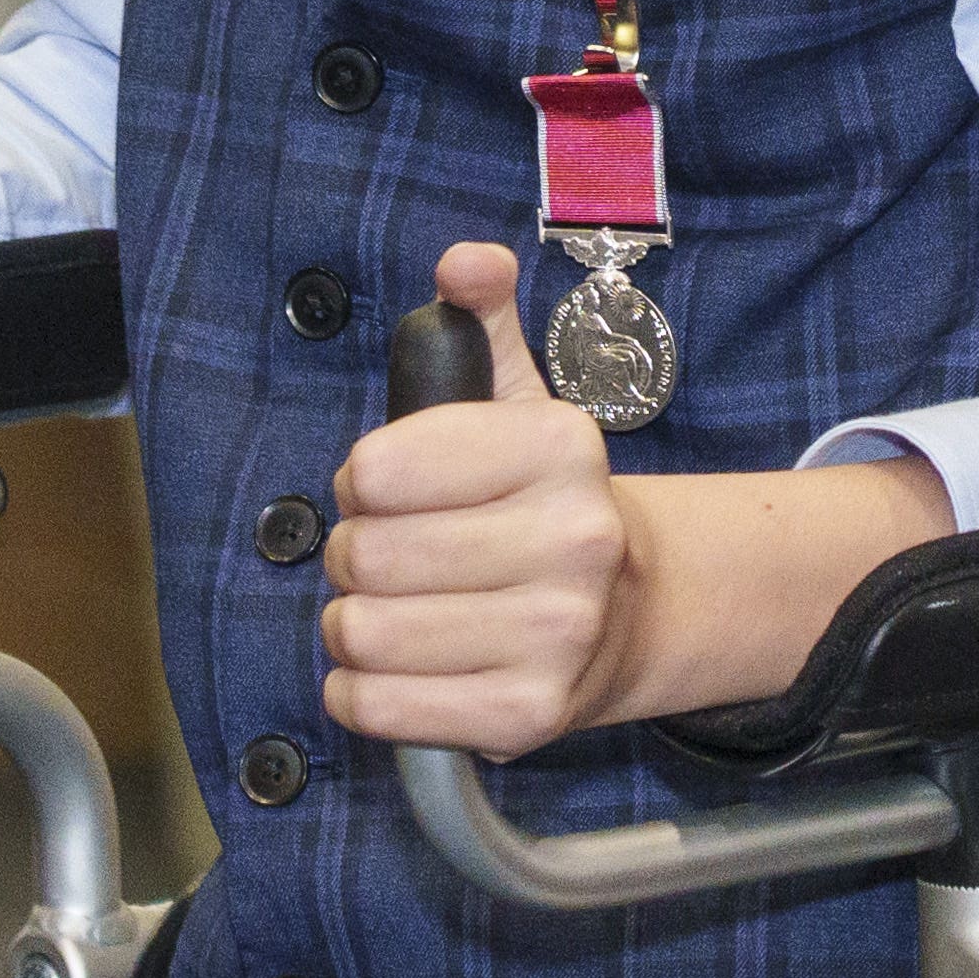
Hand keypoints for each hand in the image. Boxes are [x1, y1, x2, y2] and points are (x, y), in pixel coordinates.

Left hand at [316, 249, 640, 754]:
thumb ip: (477, 318)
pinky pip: (380, 708)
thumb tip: (466, 261)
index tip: (386, 489)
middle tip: (383, 556)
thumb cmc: (537, 500)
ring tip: (389, 611)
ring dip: (351, 625)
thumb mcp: (515, 396)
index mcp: (558, 447)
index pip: (378, 467)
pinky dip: (359, 692)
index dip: (361, 481)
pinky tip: (389, 669)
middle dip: (350, 555)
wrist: (628, 611)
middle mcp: (572, 541)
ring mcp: (556, 634)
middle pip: (365, 554)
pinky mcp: (529, 716)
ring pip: (365, 632)